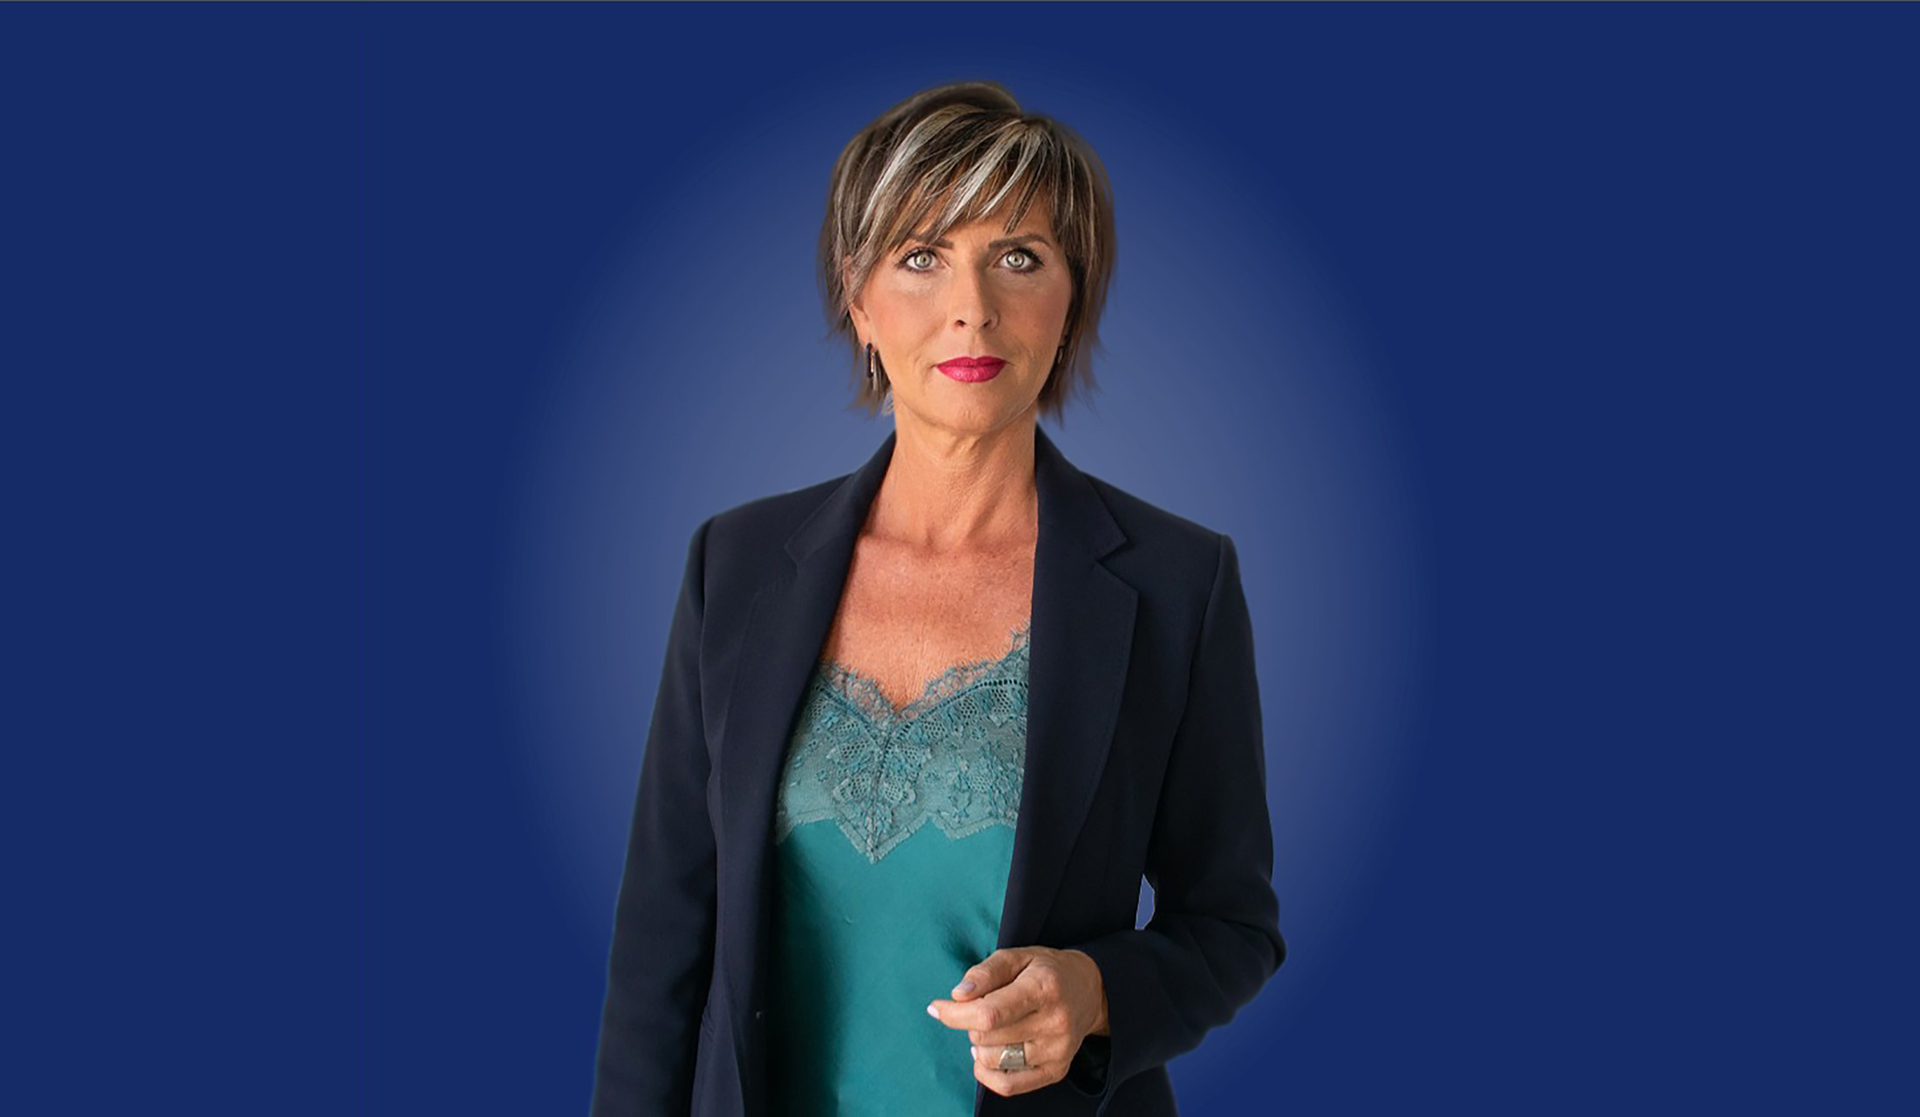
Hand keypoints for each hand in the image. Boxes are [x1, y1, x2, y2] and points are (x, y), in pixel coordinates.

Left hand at [925, 946, 1109, 1097]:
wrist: (1090, 991)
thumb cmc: (1045, 971)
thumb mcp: (1016, 956)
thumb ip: (984, 972)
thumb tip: (957, 996)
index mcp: (1043, 988)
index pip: (989, 1014)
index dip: (955, 1015)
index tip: (936, 1008)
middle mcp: (1055, 1022)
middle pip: (987, 1037)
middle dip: (970, 1022)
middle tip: (982, 1008)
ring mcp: (1057, 1051)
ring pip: (994, 1061)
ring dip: (980, 1045)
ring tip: (993, 1028)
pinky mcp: (1056, 1071)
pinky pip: (1008, 1086)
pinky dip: (987, 1072)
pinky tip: (989, 1054)